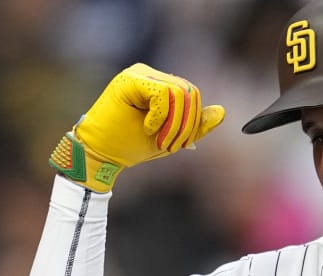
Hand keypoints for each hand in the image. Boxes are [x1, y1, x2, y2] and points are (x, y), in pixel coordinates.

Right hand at [50, 63, 225, 191]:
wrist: (100, 154)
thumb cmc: (130, 145)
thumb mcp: (172, 137)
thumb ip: (195, 125)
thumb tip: (222, 112)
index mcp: (160, 85)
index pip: (193, 94)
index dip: (194, 121)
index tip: (181, 144)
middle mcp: (150, 75)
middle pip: (190, 92)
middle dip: (187, 125)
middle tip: (172, 146)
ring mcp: (139, 74)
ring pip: (179, 93)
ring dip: (174, 124)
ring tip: (159, 140)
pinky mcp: (130, 79)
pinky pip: (164, 93)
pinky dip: (160, 117)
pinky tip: (147, 128)